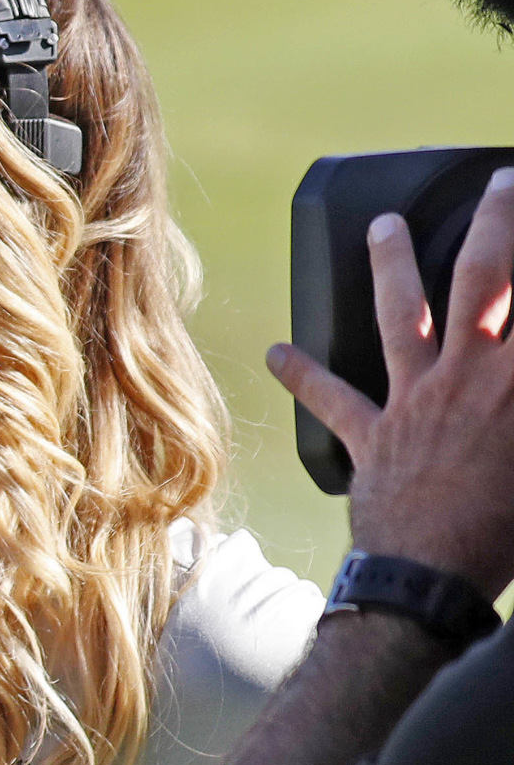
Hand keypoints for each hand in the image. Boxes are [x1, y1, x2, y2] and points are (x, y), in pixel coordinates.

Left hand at [271, 167, 513, 594]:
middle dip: (495, 223)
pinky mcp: (371, 435)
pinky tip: (275, 352)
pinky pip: (331, 397)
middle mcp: (471, 375)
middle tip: (499, 184)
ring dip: (391, 263)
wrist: (433, 580)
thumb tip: (510, 380)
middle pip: (484, 280)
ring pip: (401, 312)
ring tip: (382, 226)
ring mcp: (416, 400)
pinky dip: (301, 374)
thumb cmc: (505, 529)